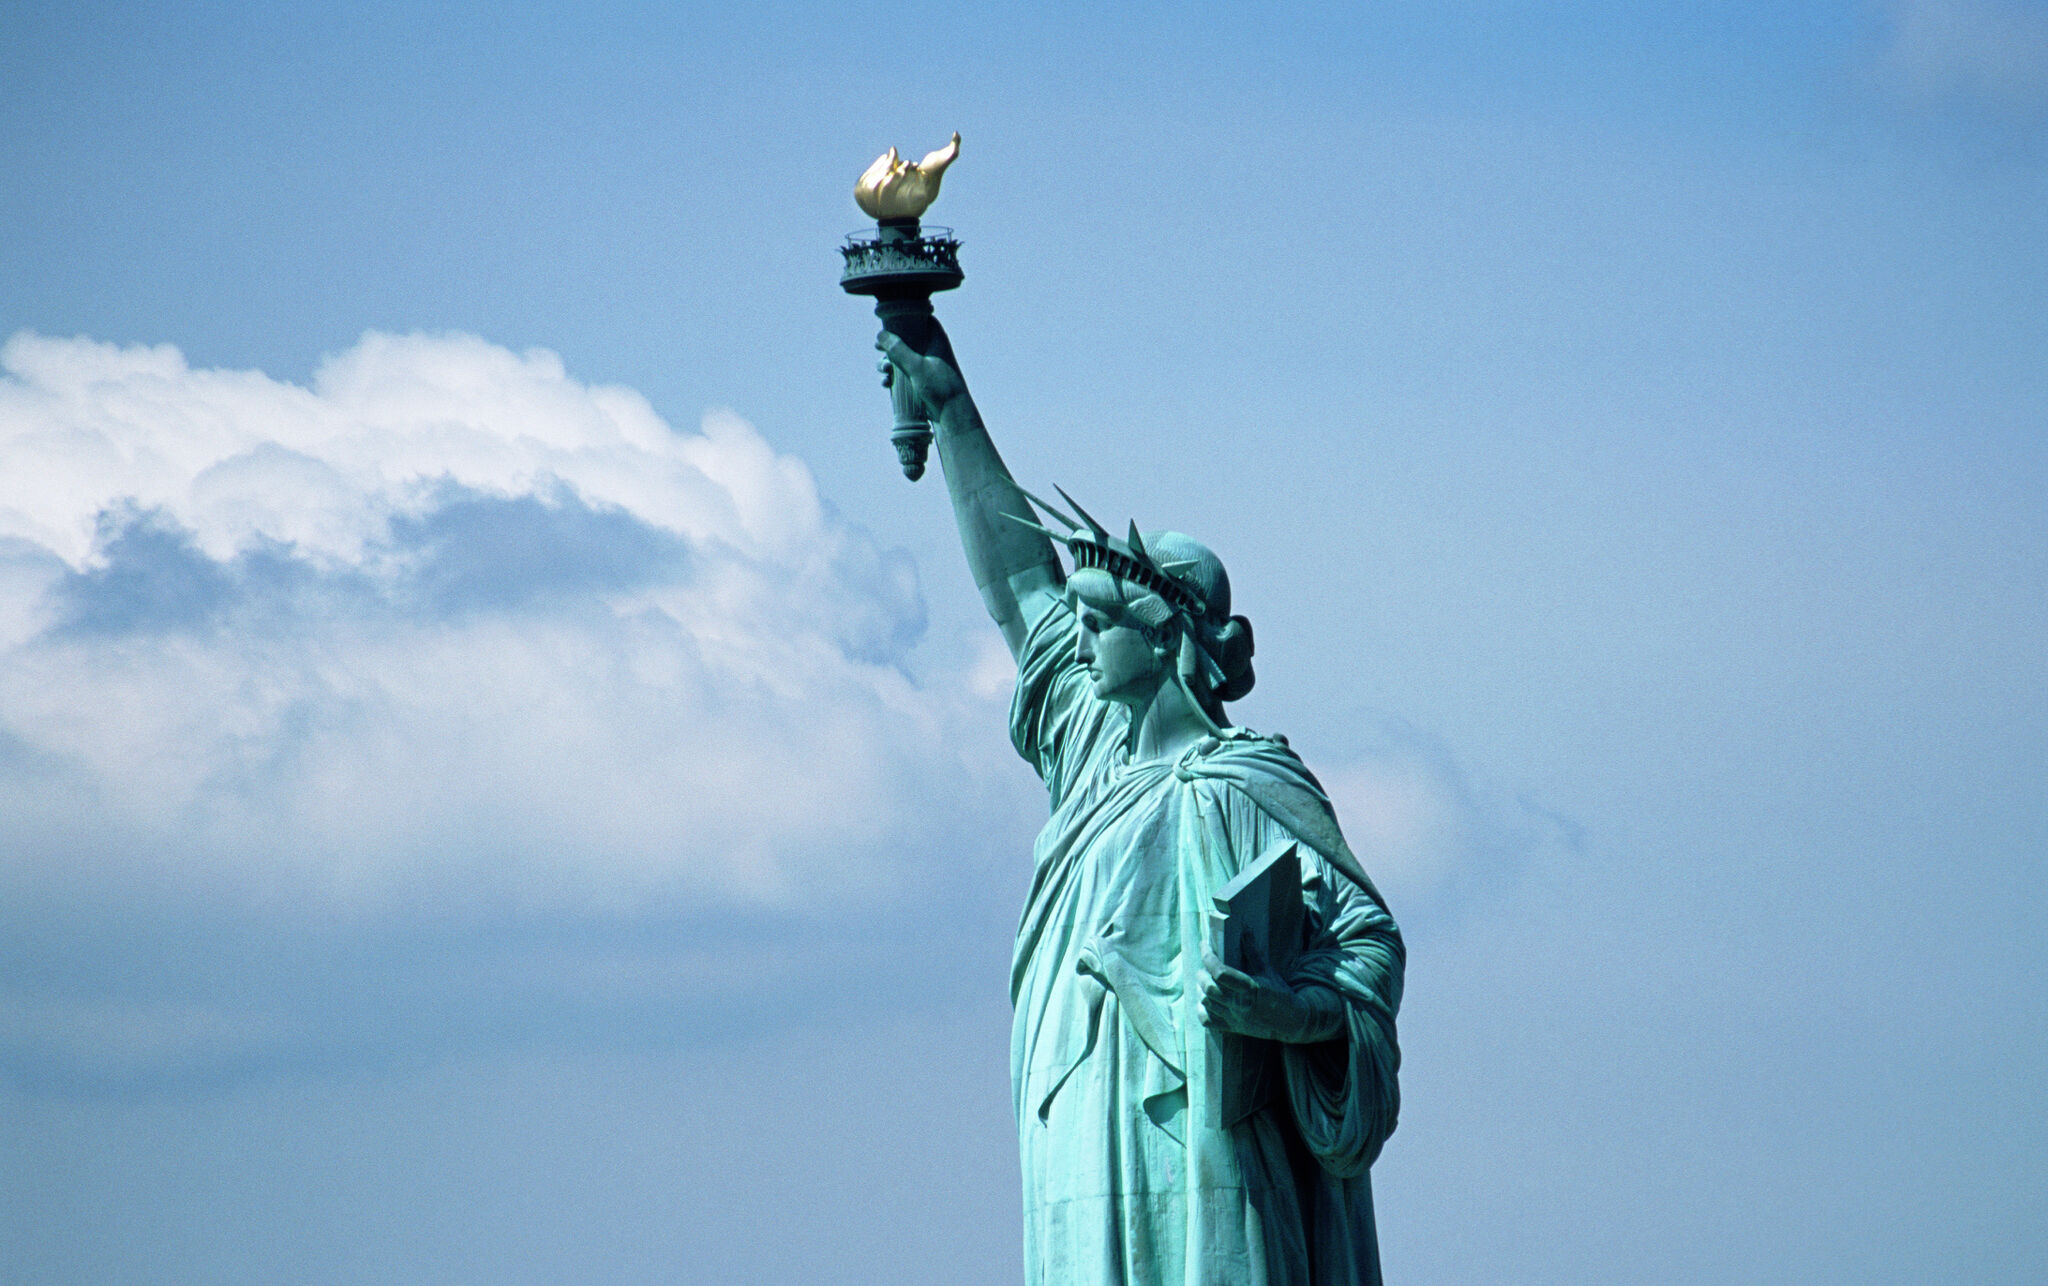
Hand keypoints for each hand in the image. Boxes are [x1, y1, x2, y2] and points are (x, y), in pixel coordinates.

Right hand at [876, 323, 967, 423]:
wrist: (952, 415)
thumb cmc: (939, 387)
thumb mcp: (916, 366)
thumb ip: (899, 350)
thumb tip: (881, 334)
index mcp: (935, 339)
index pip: (921, 318)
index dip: (904, 319)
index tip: (888, 323)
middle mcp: (931, 350)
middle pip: (905, 338)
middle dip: (889, 346)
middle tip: (878, 349)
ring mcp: (925, 366)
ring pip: (901, 358)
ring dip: (888, 363)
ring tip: (885, 371)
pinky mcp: (920, 380)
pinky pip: (902, 373)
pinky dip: (893, 377)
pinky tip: (886, 384)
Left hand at [1199, 939, 1333, 1043]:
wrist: (1292, 1021)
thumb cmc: (1280, 994)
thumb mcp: (1269, 972)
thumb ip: (1254, 953)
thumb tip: (1245, 932)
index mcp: (1251, 988)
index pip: (1220, 972)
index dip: (1208, 956)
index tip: (1205, 945)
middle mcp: (1241, 1004)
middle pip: (1209, 988)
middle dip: (1202, 974)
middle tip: (1203, 967)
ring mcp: (1235, 1018)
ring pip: (1206, 1003)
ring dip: (1200, 989)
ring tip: (1204, 980)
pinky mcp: (1233, 1028)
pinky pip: (1208, 1021)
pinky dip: (1201, 1009)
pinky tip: (1205, 1000)